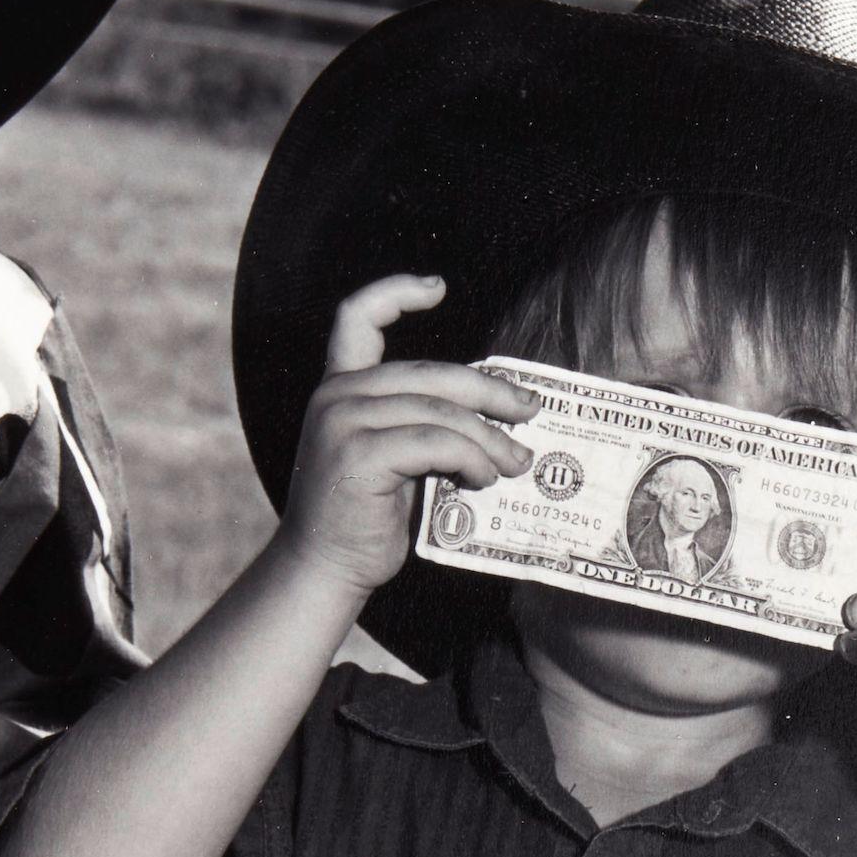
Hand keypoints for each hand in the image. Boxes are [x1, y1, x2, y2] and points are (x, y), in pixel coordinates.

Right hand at [278, 273, 531, 599]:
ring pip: (439, 412)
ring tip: (518, 461)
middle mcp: (336, 396)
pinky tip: (486, 477)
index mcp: (340, 388)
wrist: (325, 569)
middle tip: (530, 410)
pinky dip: (471, 457)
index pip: (356, 319)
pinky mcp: (358, 455)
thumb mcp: (394, 458)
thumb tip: (499, 416)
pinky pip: (433, 442)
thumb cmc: (366, 519)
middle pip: (430, 373)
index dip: (395, 293)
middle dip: (489, 390)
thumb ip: (423, 425)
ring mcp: (342, 422)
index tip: (438, 287)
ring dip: (489, 436)